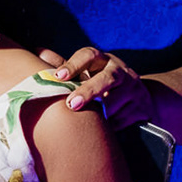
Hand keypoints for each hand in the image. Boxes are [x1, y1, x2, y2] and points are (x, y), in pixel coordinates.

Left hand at [39, 46, 153, 129]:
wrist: (142, 100)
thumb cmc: (101, 85)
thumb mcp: (86, 74)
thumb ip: (64, 66)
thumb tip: (37, 51)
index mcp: (102, 61)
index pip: (89, 55)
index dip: (74, 64)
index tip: (58, 76)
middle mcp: (120, 71)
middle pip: (107, 77)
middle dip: (89, 91)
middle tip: (71, 105)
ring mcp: (135, 88)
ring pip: (117, 100)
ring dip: (102, 113)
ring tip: (91, 123)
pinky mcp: (144, 106)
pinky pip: (127, 118)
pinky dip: (114, 125)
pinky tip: (106, 130)